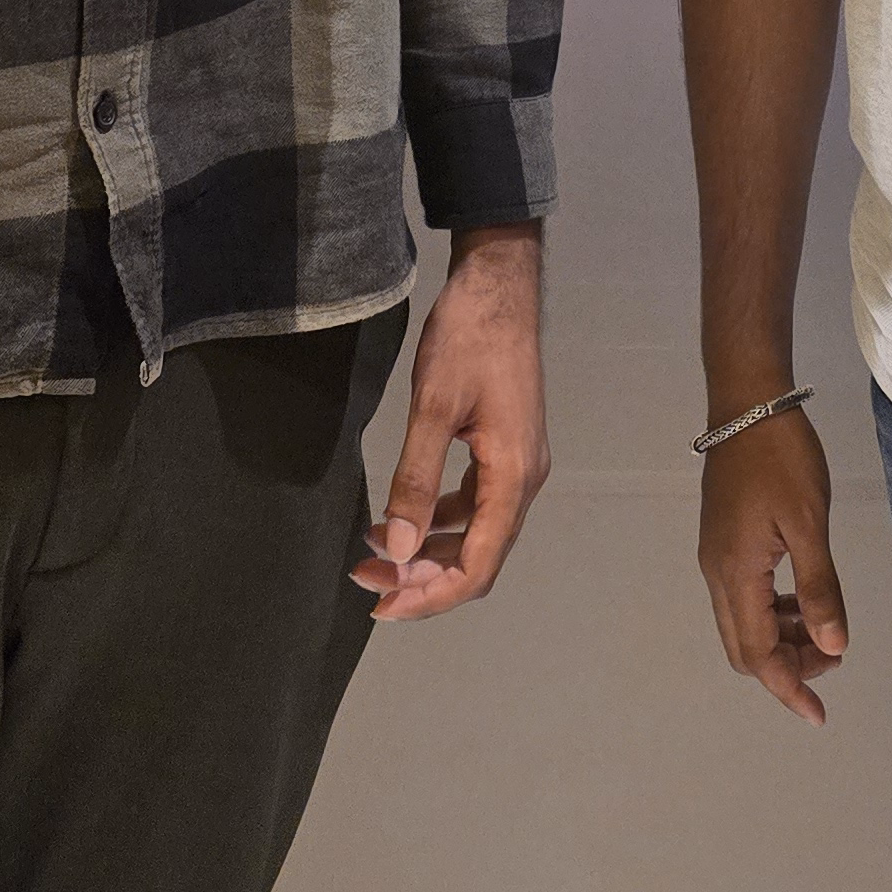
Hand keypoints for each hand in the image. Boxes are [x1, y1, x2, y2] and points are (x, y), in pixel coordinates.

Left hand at [353, 222, 549, 622]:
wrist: (499, 285)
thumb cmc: (468, 338)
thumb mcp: (432, 407)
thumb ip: (415, 481)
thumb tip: (397, 550)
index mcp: (513, 476)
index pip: (478, 566)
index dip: (430, 597)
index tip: (382, 606)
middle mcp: (525, 480)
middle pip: (478, 557)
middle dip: (422, 579)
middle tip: (366, 581)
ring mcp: (518, 464)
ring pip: (476, 534)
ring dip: (428, 552)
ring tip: (375, 554)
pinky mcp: (506, 448)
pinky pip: (475, 505)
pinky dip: (439, 521)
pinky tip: (404, 516)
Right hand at [698, 405, 848, 723]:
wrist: (747, 404)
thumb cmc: (782, 458)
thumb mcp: (809, 522)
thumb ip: (819, 588)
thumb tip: (833, 647)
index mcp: (736, 573)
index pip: (759, 654)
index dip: (789, 688)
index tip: (819, 714)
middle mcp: (717, 573)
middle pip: (744, 649)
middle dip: (786, 668)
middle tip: (832, 660)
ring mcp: (716, 557)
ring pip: (743, 625)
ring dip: (782, 639)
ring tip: (825, 629)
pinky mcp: (723, 543)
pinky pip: (745, 598)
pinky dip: (773, 612)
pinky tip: (802, 599)